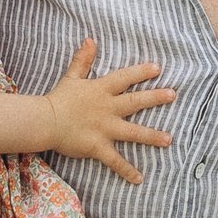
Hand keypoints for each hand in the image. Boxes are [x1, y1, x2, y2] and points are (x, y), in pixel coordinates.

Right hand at [39, 38, 173, 181]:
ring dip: (152, 136)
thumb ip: (83, 60)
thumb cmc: (58, 99)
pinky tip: (139, 178)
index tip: (158, 69)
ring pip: (133, 132)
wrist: (44, 121)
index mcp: (101, 90)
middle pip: (135, 102)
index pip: (125, 78)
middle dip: (155, 98)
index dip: (141, 73)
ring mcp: (104, 128)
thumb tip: (90, 39)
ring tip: (169, 139)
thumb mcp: (72, 77)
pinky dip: (126, 170)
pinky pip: (115, 160)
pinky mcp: (98, 146)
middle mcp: (107, 108)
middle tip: (173, 95)